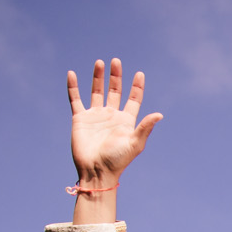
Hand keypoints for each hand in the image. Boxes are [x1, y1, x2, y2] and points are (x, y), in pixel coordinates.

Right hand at [66, 59, 161, 184]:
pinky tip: (72, 74)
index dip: (137, 87)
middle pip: (114, 91)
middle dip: (116, 77)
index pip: (133, 100)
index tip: (139, 74)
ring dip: (98, 77)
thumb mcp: (134, 143)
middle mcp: (111, 116)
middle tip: (116, 61)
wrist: (96, 170)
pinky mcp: (80, 119)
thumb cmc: (117, 160)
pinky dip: (73, 87)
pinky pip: (75, 99)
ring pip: (97, 91)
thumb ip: (145, 127)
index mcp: (126, 121)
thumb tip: (159, 114)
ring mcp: (95, 116)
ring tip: (100, 62)